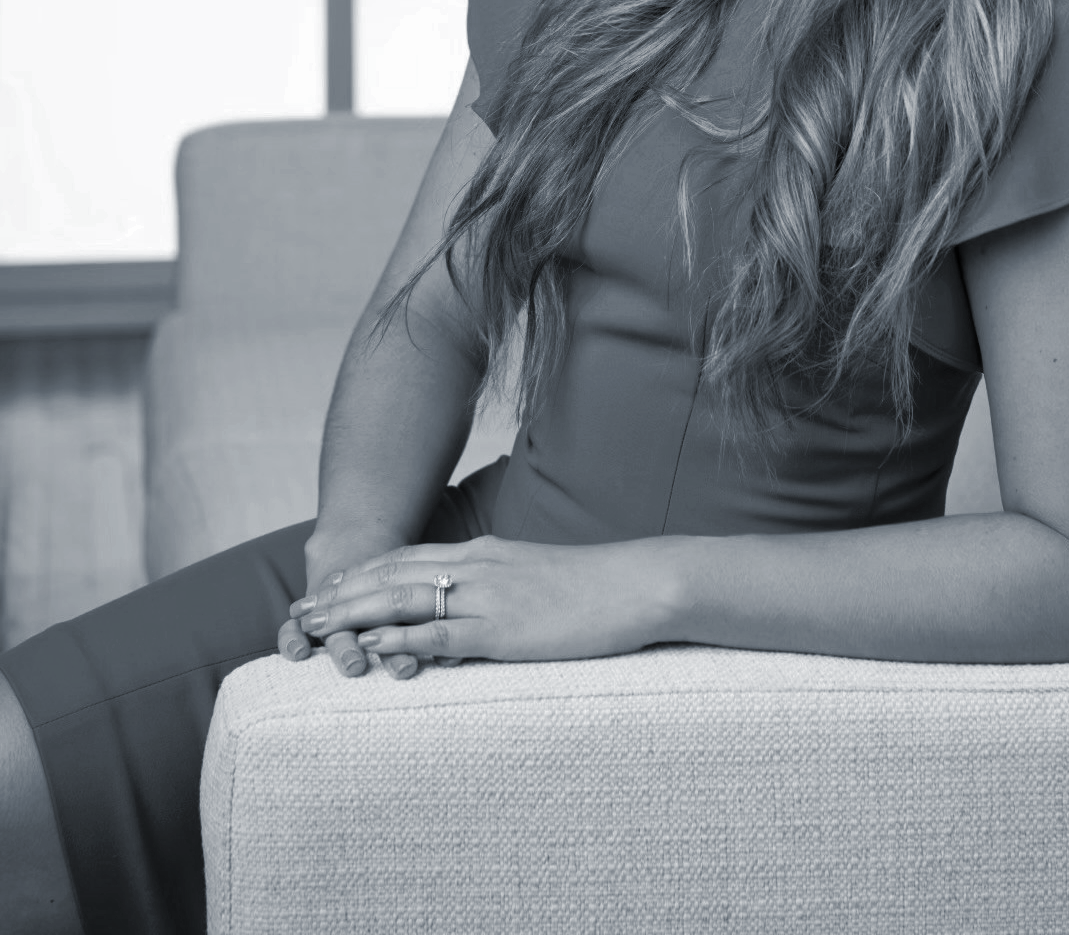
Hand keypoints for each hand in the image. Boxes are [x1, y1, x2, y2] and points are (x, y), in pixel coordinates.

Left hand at [288, 535, 676, 667]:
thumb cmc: (594, 586)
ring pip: (406, 599)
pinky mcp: (504, 629)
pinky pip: (443, 634)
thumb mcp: (536, 576)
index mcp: (485, 553)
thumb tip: (474, 609)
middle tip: (300, 613)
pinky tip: (373, 647)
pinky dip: (402, 638)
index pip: (407, 558)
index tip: (326, 589)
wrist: (636, 583)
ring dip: (355, 613)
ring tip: (316, 629)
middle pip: (393, 574)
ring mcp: (489, 596)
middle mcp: (478, 566)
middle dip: (342, 593)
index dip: (361, 574)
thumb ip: (501, 586)